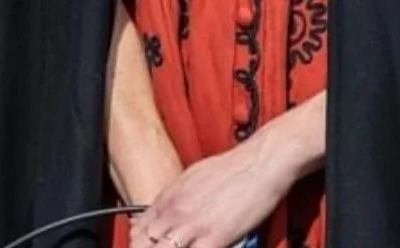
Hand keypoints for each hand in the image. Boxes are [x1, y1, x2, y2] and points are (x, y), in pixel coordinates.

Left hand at [130, 132, 294, 247]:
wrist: (261, 161)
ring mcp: (194, 226)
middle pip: (145, 245)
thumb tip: (162, 212)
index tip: (148, 245)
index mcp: (170, 197)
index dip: (140, 243)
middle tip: (167, 247)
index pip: (139, 229)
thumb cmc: (233, 167)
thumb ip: (175, 197)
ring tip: (187, 246)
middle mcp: (177, 211)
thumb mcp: (193, 176)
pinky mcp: (216, 238)